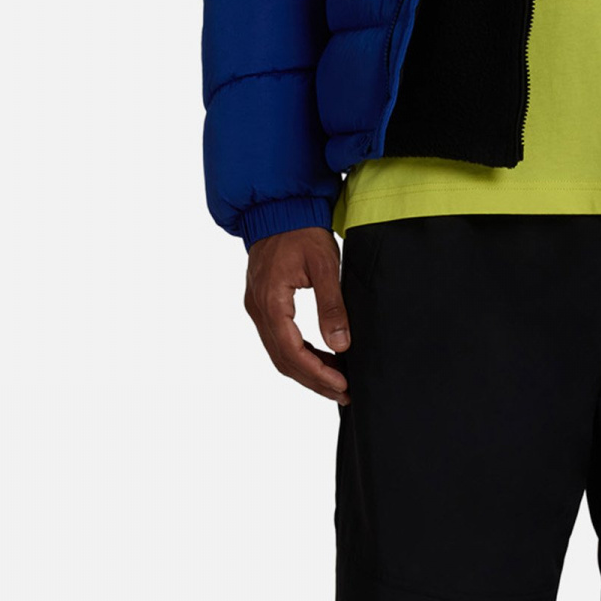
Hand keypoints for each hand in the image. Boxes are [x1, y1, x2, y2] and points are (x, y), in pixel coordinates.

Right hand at [245, 225, 350, 403]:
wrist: (279, 208)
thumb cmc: (302, 231)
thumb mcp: (325, 265)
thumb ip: (332, 306)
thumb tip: (341, 344)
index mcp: (271, 301)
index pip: (291, 351)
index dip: (316, 373)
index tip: (341, 385)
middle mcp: (258, 308)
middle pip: (282, 359)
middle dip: (313, 380)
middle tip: (343, 392)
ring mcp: (257, 307)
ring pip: (279, 352)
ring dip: (306, 370)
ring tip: (336, 382)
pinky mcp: (263, 304)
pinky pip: (278, 339)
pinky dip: (299, 354)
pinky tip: (321, 359)